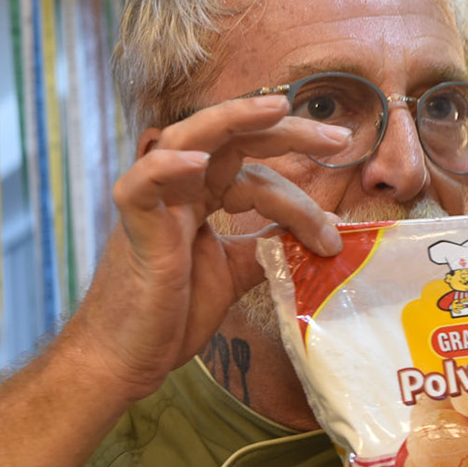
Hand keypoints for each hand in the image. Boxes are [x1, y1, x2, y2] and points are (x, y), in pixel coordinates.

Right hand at [60, 97, 349, 404]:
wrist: (129, 357)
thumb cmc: (173, 314)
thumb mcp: (234, 273)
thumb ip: (266, 247)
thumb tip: (315, 233)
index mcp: (201, 196)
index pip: (256, 171)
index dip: (300, 192)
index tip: (337, 227)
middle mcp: (178, 189)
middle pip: (232, 139)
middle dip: (285, 131)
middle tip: (338, 137)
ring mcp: (154, 200)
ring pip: (188, 137)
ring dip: (234, 119)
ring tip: (278, 109)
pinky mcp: (132, 223)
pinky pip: (143, 181)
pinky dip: (168, 166)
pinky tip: (199, 162)